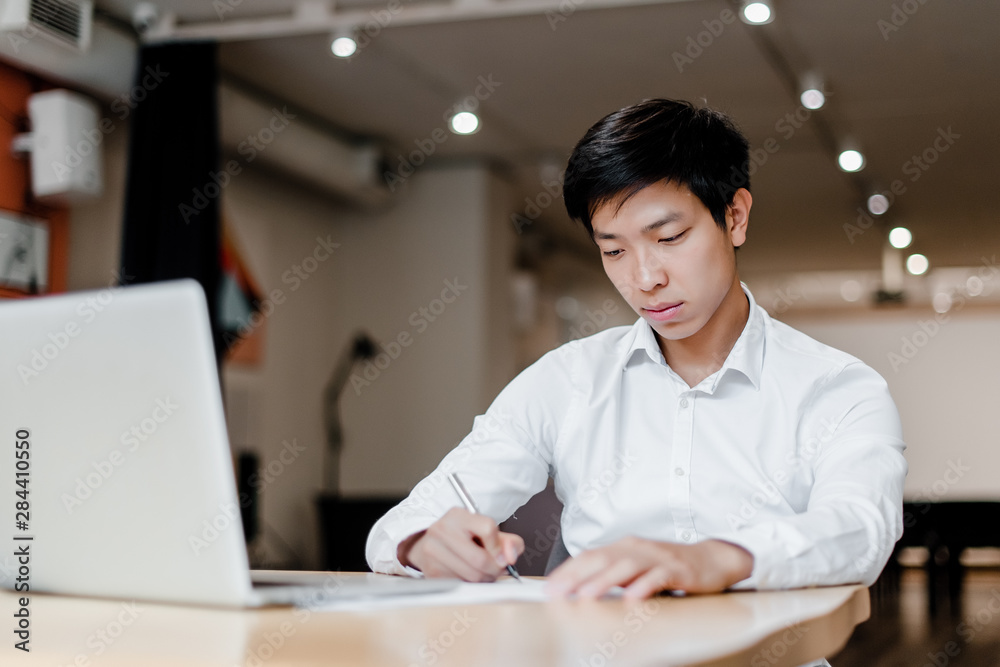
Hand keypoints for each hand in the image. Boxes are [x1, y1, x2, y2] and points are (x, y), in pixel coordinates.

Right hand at [397, 507, 523, 581]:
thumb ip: (507, 541)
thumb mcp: (485, 531)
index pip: (488, 528)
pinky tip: (469, 575)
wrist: (431, 544)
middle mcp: (441, 530)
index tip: (501, 553)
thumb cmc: (463, 537)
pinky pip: (462, 585)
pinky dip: (472, 584)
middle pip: (480, 559)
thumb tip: (510, 556)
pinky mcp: (431, 571)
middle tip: (497, 568)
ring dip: (485, 578)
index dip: (499, 546)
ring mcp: (433, 551)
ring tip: (484, 571)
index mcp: (457, 515)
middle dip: (495, 568)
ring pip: (472, 575)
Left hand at [545, 537, 752, 599]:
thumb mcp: (637, 566)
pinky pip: (659, 577)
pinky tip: (632, 597)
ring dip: (605, 581)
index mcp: (624, 546)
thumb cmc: (669, 565)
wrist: (712, 559)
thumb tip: (581, 589)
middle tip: (558, 592)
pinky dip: (644, 586)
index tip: (549, 587)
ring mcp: (658, 557)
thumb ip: (613, 574)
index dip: (568, 571)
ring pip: (627, 566)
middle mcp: (637, 548)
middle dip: (577, 576)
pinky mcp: (678, 569)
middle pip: (602, 559)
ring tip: (587, 595)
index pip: (590, 556)